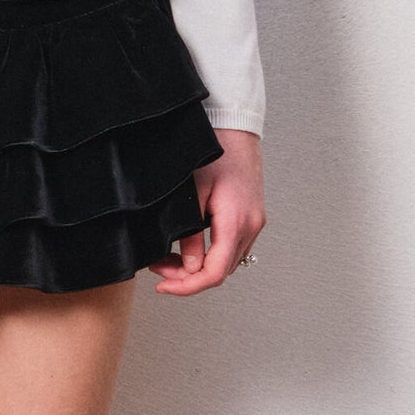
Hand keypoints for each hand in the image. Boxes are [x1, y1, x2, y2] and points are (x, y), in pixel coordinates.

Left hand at [154, 128, 264, 296]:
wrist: (235, 128)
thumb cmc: (213, 152)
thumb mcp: (192, 194)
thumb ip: (190, 234)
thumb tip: (189, 267)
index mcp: (236, 222)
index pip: (213, 274)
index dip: (186, 286)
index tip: (163, 285)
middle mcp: (251, 226)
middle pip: (220, 272)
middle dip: (188, 277)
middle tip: (159, 268)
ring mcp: (254, 222)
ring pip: (227, 262)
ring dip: (200, 267)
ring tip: (171, 257)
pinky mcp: (252, 217)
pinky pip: (233, 248)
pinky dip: (212, 255)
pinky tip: (192, 247)